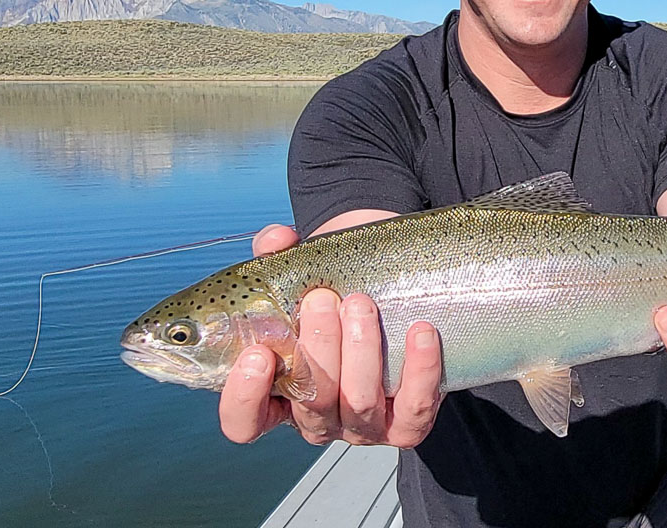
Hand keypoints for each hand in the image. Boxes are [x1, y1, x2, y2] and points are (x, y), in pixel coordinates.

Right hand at [219, 224, 444, 447]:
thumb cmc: (333, 290)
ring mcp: (362, 426)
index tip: (258, 354)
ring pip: (359, 403)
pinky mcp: (406, 424)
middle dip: (317, 348)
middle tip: (322, 299)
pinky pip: (414, 407)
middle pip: (311, 402)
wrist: (388, 292)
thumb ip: (276, 254)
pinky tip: (421, 332)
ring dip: (361, 352)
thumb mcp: (298, 272)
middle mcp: (317, 418)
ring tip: (362, 304)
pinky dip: (419, 370)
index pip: (245, 422)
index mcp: (278, 394)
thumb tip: (278, 240)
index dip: (245, 398)